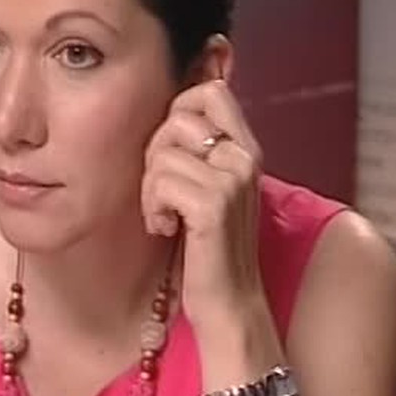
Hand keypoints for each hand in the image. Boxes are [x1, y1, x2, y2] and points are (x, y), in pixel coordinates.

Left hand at [140, 79, 265, 336]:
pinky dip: (153, 208)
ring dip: (151, 190)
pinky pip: (160, 182)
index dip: (178, 112)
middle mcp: (245, 158)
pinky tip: (166, 228)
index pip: (209, 91)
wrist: (229, 305)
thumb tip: (169, 113)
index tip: (171, 155)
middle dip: (155, 156)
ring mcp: (233, 180)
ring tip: (166, 216)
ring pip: (162, 154)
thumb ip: (199, 150)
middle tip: (163, 194)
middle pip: (177, 118)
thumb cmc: (209, 247)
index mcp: (245, 149)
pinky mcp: (214, 205)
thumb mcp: (210, 188)